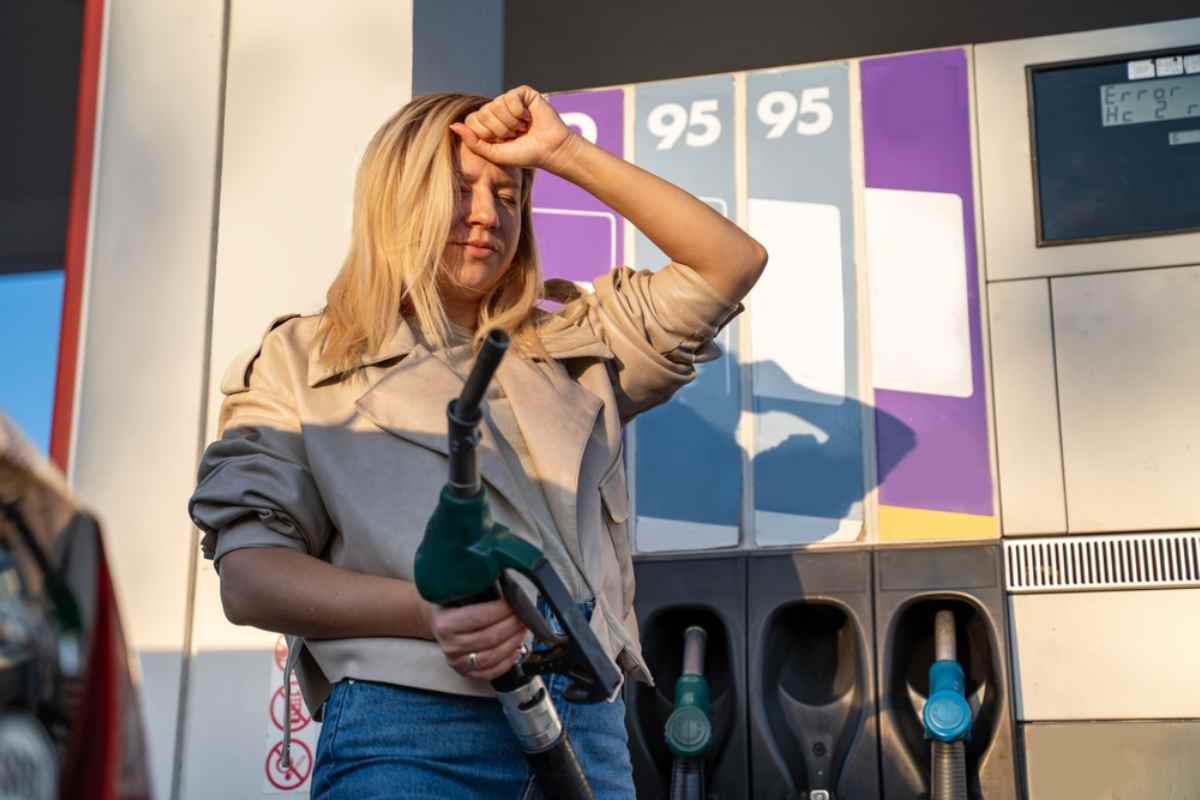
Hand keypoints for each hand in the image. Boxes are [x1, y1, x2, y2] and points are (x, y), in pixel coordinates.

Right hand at [428, 597, 527, 680]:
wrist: (440, 623)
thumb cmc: (452, 606)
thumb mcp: (459, 593)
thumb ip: (478, 591)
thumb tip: (505, 588)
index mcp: (446, 624)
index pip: (479, 617)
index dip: (501, 610)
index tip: (514, 603)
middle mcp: (450, 645)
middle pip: (489, 638)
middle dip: (511, 625)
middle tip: (523, 615)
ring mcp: (458, 662)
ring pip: (493, 656)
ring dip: (513, 642)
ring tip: (522, 629)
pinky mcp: (466, 672)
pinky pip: (491, 672)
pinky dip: (507, 661)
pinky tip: (515, 648)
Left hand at [449, 86, 580, 173]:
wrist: (550, 150)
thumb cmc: (524, 154)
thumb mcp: (494, 153)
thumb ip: (473, 141)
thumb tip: (452, 125)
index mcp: (487, 123)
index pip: (472, 121)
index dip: (488, 135)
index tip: (503, 142)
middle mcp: (496, 109)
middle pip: (484, 114)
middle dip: (501, 130)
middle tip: (516, 135)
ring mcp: (509, 99)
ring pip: (497, 105)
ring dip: (512, 122)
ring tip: (523, 127)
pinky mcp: (522, 93)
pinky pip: (511, 98)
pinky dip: (521, 112)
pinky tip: (529, 117)